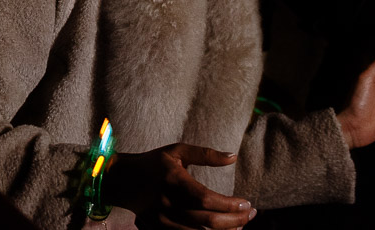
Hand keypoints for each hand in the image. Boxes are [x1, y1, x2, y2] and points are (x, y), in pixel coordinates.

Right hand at [106, 143, 256, 228]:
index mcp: (173, 180)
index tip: (247, 203)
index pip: (207, 199)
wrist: (122, 181)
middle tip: (251, 214)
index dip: (230, 205)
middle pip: (208, 220)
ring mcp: (163, 220)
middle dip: (236, 220)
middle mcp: (168, 203)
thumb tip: (233, 156)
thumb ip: (205, 154)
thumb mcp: (176, 151)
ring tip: (241, 225)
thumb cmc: (153, 163)